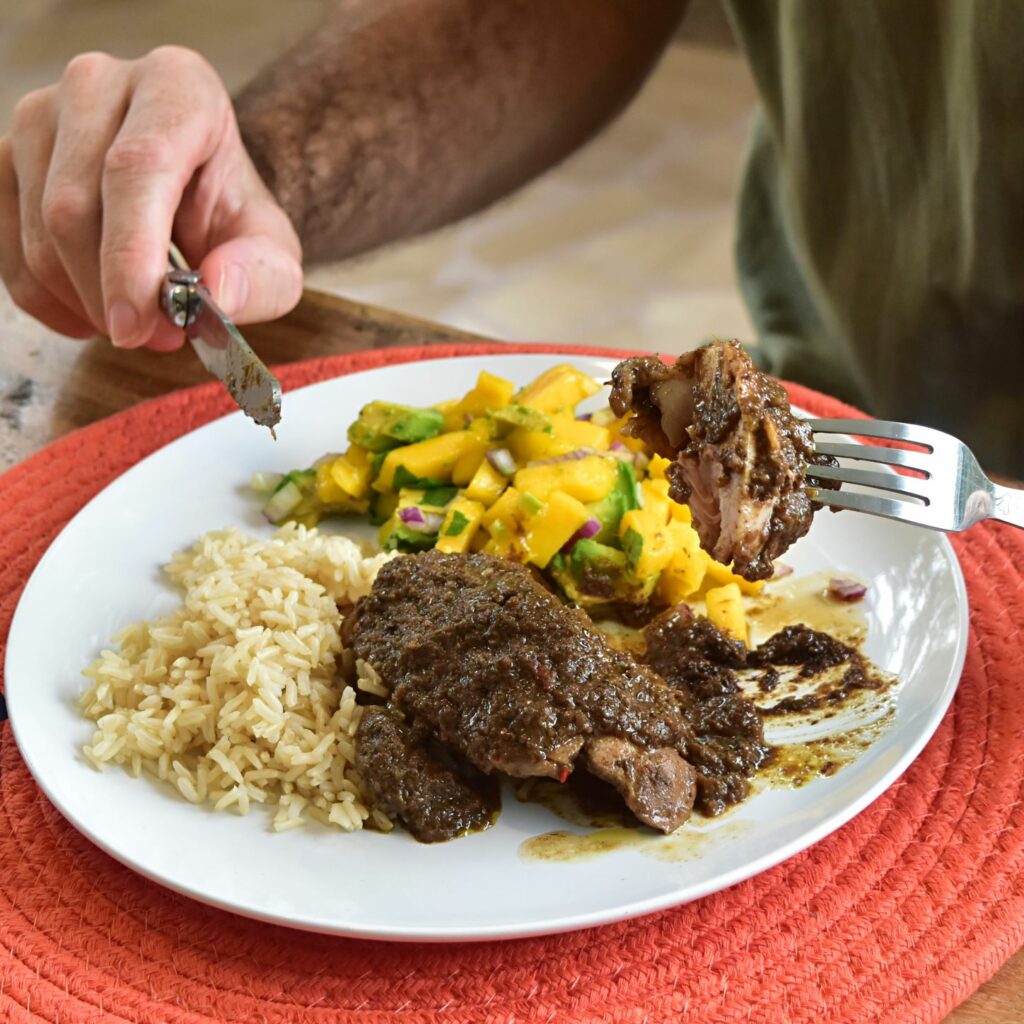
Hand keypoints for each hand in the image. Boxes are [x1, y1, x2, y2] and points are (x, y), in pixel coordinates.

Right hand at [0, 46, 302, 349]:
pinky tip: (92, 314)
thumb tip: (221, 291)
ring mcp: (43, 115)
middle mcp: (99, 84)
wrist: (201, 192)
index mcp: (177, 87)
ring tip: (139, 323)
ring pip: (37, 230)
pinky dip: (48, 300)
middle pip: (73, 205)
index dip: (129, 256)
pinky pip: (7, 245)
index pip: (135, 169)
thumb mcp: (273, 252)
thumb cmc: (231, 214)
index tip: (136, 324)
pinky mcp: (9, 158)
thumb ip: (261, 275)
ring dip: (84, 301)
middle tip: (155, 336)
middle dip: (108, 292)